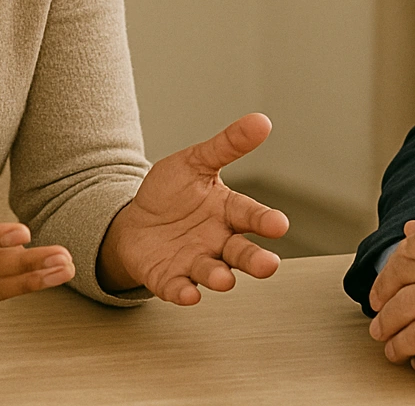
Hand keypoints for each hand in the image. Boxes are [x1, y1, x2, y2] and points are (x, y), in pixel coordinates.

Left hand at [96, 113, 289, 304]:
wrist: (135, 219)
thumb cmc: (172, 193)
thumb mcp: (196, 161)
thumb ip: (228, 145)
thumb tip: (262, 120)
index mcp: (228, 211)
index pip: (251, 215)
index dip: (265, 221)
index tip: (279, 224)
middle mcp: (218, 241)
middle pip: (241, 252)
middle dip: (255, 260)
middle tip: (268, 266)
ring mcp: (194, 261)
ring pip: (213, 272)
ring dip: (219, 277)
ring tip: (225, 280)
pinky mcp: (169, 278)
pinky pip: (178, 287)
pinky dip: (183, 292)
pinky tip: (189, 294)